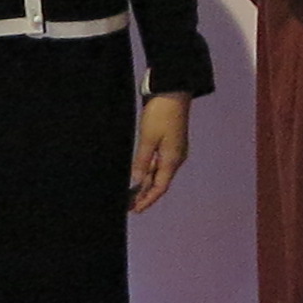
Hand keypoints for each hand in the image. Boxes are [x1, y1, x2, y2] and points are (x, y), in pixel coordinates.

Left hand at [127, 93, 191, 211]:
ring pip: (158, 172)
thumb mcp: (147, 139)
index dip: (147, 200)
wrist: (173, 92)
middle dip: (144, 194)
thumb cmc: (160, 115)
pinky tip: (138, 173)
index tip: (135, 210)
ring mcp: (173, 150)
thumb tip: (136, 183)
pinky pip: (158, 162)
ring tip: (129, 191)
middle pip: (159, 181)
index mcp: (172, 160)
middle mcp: (175, 158)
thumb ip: (141, 163)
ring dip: (145, 182)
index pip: (160, 187)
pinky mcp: (169, 142)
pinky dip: (147, 170)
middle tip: (127, 203)